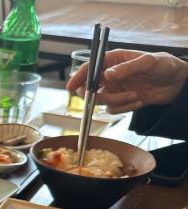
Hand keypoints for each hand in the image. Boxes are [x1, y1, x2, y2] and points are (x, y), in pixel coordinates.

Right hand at [66, 49, 187, 113]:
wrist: (176, 83)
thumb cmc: (164, 66)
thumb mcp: (148, 62)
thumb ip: (127, 68)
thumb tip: (107, 74)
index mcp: (113, 61)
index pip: (89, 68)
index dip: (77, 77)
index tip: (70, 87)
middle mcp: (109, 75)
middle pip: (89, 89)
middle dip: (98, 96)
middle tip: (111, 97)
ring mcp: (114, 89)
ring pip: (102, 102)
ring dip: (119, 102)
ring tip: (136, 96)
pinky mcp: (120, 101)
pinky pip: (113, 110)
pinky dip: (125, 108)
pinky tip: (139, 102)